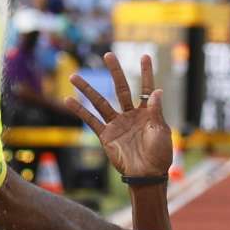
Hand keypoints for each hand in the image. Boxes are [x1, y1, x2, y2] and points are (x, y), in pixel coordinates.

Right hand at [68, 52, 172, 178]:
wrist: (147, 174)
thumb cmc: (159, 154)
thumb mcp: (161, 131)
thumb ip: (156, 111)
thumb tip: (157, 90)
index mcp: (147, 113)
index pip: (146, 89)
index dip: (146, 73)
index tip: (144, 56)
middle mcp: (131, 115)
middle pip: (121, 89)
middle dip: (115, 72)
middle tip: (108, 55)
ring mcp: (117, 124)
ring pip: (100, 102)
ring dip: (87, 89)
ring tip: (73, 76)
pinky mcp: (106, 135)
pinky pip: (91, 120)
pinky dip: (79, 110)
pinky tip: (68, 100)